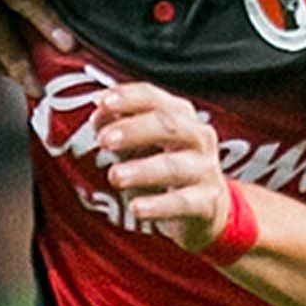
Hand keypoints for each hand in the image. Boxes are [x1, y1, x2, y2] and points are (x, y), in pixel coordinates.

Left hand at [90, 82, 231, 250]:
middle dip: (133, 129)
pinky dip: (157, 206)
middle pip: (167, 124)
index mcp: (179, 116)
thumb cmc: (168, 167)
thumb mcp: (141, 145)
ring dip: (141, 170)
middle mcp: (196, 137)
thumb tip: (98, 117)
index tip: (101, 102)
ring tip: (115, 175)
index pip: (153, 98)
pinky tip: (136, 208)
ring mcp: (204, 169)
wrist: (207, 206)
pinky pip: (181, 203)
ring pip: (173, 166)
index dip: (127, 97)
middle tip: (104, 139)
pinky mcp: (206, 202)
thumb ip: (119, 129)